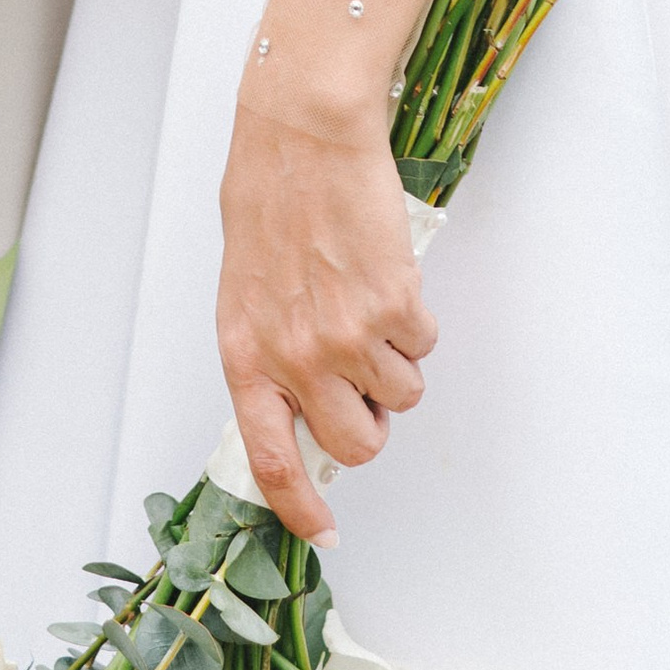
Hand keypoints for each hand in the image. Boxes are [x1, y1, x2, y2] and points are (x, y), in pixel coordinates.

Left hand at [217, 93, 437, 545]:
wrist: (303, 137)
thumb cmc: (270, 202)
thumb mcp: (248, 294)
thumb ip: (272, 357)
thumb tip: (305, 411)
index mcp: (246, 356)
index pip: (271, 460)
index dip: (300, 506)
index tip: (323, 532)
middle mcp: (295, 358)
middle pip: (356, 445)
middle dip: (372, 424)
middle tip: (365, 381)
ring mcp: (347, 337)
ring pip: (401, 397)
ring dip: (395, 362)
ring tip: (370, 304)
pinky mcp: (393, 308)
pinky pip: (423, 347)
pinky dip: (416, 322)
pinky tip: (386, 278)